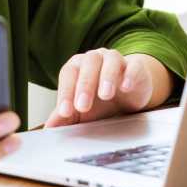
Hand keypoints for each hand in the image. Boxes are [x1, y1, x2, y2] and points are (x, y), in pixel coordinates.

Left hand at [42, 49, 170, 128]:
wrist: (127, 97)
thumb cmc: (101, 102)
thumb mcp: (82, 111)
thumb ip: (66, 117)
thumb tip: (49, 127)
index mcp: (79, 66)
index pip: (68, 73)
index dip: (65, 91)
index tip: (65, 111)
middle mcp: (96, 58)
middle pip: (88, 63)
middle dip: (85, 84)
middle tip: (83, 106)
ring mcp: (117, 60)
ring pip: (111, 59)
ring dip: (107, 76)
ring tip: (106, 95)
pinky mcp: (136, 66)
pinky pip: (134, 65)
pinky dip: (130, 74)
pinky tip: (126, 87)